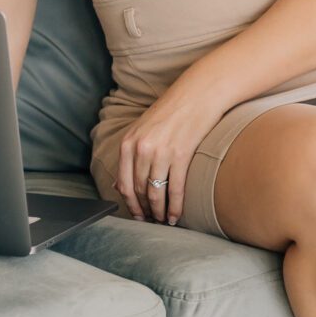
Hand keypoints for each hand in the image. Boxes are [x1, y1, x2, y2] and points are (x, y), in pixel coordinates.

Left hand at [115, 73, 223, 226]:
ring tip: (164, 221)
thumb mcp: (142, 130)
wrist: (197, 95)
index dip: (130, 205)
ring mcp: (161, 152)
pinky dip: (175, 206)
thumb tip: (118, 186)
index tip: (137, 216)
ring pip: (156, 193)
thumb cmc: (171, 112)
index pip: (124, 184)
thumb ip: (129, 156)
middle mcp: (141, 149)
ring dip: (160, 212)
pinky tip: (176, 216)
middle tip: (152, 221)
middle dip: (145, 210)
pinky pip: (175, 189)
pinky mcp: (181, 155)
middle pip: (140, 190)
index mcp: (128, 143)